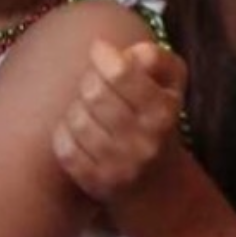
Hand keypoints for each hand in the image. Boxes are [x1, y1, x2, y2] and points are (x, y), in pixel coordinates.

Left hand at [52, 39, 186, 205]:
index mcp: (162, 112)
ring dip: (77, 108)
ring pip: (75, 119)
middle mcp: (143, 142)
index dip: (103, 54)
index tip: (100, 49)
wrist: (162, 187)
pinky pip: (64, 147)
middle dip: (90, 80)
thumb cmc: (160, 121)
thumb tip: (130, 52)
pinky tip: (79, 132)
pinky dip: (65, 133)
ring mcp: (119, 167)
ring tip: (89, 110)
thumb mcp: (171, 85)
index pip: (121, 74)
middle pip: (93, 93)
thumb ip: (157, 59)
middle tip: (95, 83)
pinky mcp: (96, 183)